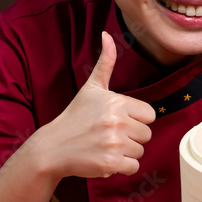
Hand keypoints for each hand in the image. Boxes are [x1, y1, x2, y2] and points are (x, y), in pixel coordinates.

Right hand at [27, 31, 155, 179]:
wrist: (52, 148)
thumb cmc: (75, 117)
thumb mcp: (91, 88)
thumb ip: (106, 62)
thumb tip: (107, 34)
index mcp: (117, 102)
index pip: (150, 115)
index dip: (136, 120)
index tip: (118, 121)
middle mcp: (117, 122)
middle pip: (146, 135)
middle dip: (131, 137)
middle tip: (109, 135)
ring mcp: (113, 143)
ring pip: (140, 151)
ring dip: (126, 153)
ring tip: (105, 146)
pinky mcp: (110, 163)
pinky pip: (133, 167)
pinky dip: (122, 167)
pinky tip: (105, 159)